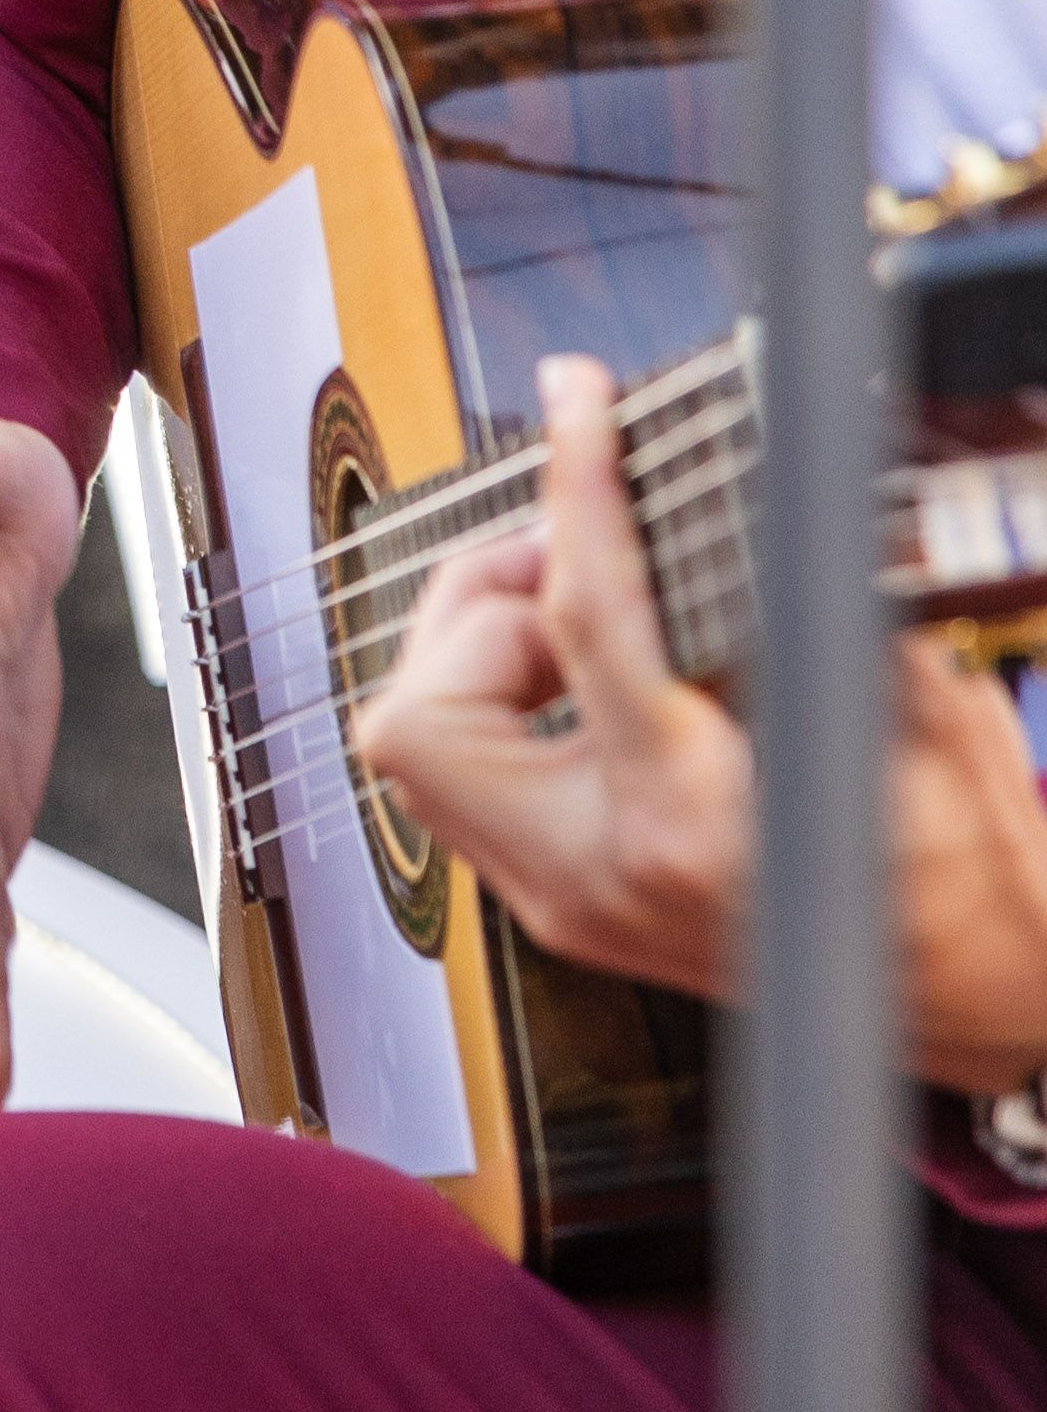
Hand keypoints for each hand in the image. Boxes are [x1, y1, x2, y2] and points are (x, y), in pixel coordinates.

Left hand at [357, 351, 1046, 1089]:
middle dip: (475, 605)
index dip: (579, 487)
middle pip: (422, 716)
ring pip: (422, 751)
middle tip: (568, 552)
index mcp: (697, 825)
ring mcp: (570, 906)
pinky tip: (590, 669)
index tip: (578, 400)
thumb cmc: (979, 883)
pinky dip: (504, 704)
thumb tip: (778, 496)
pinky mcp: (567, 908)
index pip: (587, 620)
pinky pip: (470, 782)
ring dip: (478, 652)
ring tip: (581, 604)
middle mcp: (601, 877)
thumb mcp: (936, 727)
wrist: (994, 1011)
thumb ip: (840, 608)